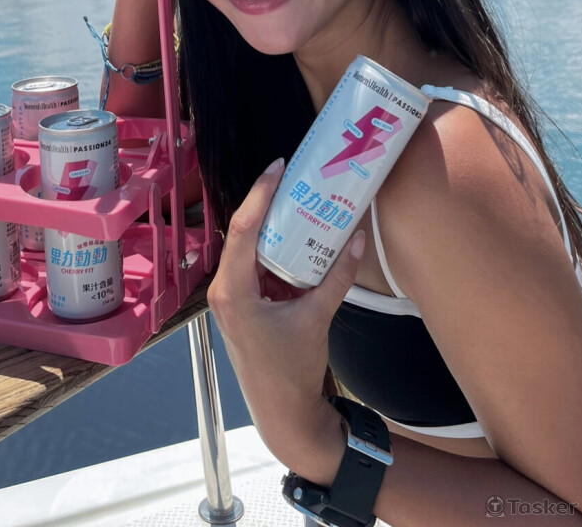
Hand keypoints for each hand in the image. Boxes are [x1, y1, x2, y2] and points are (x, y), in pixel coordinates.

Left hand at [207, 157, 365, 476]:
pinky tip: (297, 236)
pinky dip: (275, 250)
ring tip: (297, 196)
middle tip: (292, 175)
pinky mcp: (241, 303)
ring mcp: (230, 297)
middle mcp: (224, 289)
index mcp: (233, 291)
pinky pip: (255, 266)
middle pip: (243, 234)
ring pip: (249, 249)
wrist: (283, 414)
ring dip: (272, 226)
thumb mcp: (317, 318)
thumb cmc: (292, 371)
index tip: (277, 167)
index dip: (259, 195)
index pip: (242, 230)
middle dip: (266, 203)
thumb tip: (357, 238)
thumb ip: (337, 277)